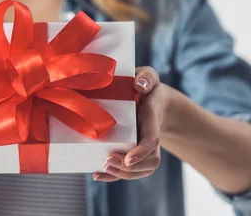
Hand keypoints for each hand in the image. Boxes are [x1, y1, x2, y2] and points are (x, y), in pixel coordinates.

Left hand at [93, 66, 166, 181]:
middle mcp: (150, 138)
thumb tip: (139, 85)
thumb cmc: (147, 86)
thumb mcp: (148, 76)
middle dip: (129, 167)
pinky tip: (97, 174)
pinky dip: (114, 176)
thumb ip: (146, 77)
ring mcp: (143, 147)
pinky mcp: (132, 151)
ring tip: (103, 168)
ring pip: (140, 170)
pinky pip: (128, 169)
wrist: (153, 99)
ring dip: (122, 174)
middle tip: (108, 160)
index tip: (127, 158)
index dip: (141, 152)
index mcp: (153, 121)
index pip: (152, 141)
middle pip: (148, 162)